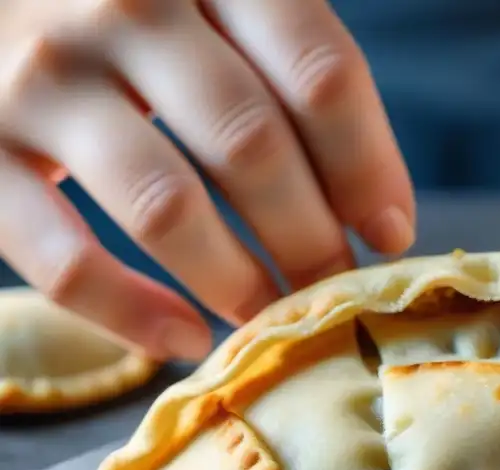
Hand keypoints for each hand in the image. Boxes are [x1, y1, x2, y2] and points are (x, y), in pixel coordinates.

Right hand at [0, 0, 414, 360]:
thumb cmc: (133, 14)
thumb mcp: (216, 1)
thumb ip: (288, 65)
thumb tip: (378, 209)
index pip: (320, 73)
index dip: (370, 166)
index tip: (391, 232)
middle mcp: (121, 7)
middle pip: (251, 144)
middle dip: (311, 237)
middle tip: (333, 287)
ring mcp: (40, 77)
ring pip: (166, 205)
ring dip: (237, 279)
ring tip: (271, 314)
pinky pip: (61, 257)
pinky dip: (131, 313)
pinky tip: (185, 339)